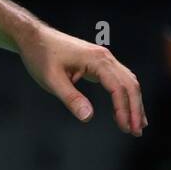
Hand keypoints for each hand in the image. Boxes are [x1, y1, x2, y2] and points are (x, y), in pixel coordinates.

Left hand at [17, 24, 146, 135]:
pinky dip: (125, 95)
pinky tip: (122, 110)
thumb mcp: (52, 80)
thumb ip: (71, 98)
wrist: (33, 37)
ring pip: (127, 81)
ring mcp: (103, 58)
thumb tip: (88, 117)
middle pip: (130, 84)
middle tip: (137, 132)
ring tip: (136, 125)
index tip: (126, 129)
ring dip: (134, 102)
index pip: (118, 88)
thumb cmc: (41, 56)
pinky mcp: (98, 62)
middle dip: (136, 109)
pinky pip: (118, 79)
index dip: (124, 110)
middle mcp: (105, 57)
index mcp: (97, 60)